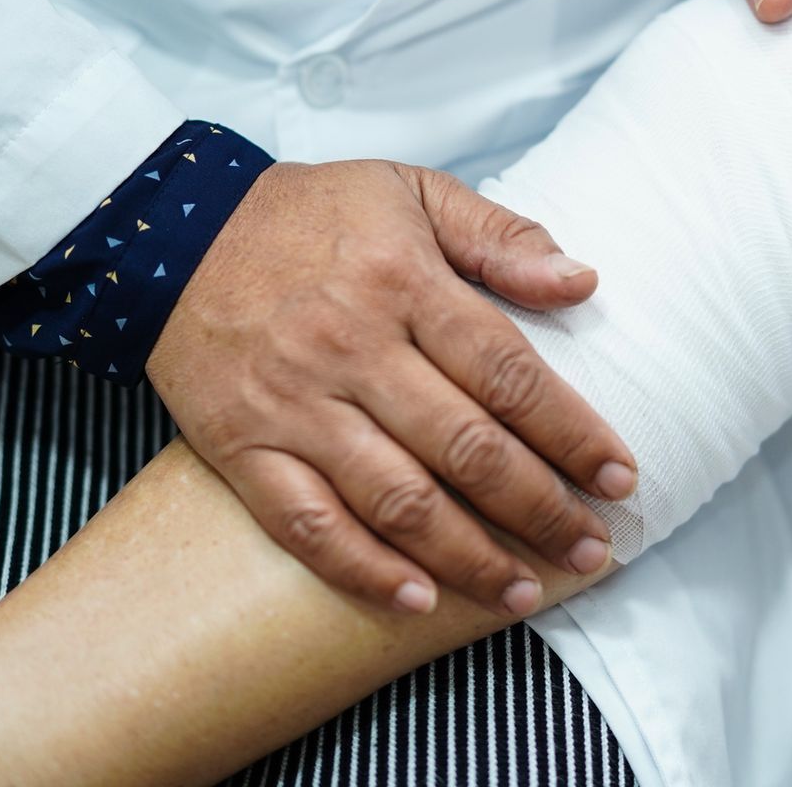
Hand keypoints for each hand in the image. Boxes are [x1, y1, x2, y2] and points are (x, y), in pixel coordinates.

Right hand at [146, 159, 636, 617]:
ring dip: (468, 556)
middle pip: (465, 448)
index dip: (571, 432)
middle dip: (540, 508)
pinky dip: (363, 570)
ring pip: (396, 500)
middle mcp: (352, 348)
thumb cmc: (310, 213)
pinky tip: (417, 600)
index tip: (619, 476)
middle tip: (592, 548)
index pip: (507, 372)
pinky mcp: (240, 446)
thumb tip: (583, 282)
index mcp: (404, 282)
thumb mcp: (412, 191)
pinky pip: (307, 524)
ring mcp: (293, 404)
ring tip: (523, 591)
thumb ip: (501, 236)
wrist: (172, 229)